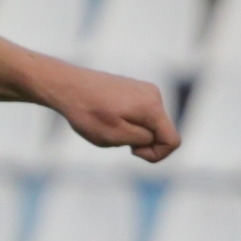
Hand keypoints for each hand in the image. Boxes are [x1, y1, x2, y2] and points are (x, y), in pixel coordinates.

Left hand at [45, 62, 180, 163]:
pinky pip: (140, 114)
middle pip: (162, 132)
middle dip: (143, 142)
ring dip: (132, 132)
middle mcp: (154, 94)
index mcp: (153, 107)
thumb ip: (143, 140)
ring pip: (149, 124)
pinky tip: (107, 117)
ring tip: (108, 125)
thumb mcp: (115, 136)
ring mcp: (145, 89)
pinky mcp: (134, 88)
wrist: (67, 86)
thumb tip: (154, 137)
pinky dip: (127, 122)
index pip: (173, 141)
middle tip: (114, 138)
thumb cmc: (88, 113)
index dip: (156, 155)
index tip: (132, 151)